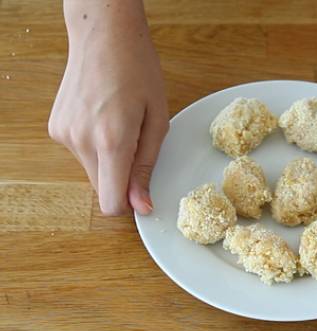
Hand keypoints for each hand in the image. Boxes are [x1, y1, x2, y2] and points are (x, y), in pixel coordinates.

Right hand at [49, 0, 168, 214]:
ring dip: (108, 161)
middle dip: (122, 178)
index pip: (111, 202)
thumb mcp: (157, 121)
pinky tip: (103, 117)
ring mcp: (64, 134)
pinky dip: (95, 146)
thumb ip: (146, 167)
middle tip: (136, 145)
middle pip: (102, 189)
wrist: (104, 35)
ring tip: (119, 124)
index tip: (142, 190)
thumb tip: (141, 206)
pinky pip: (81, 154)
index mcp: (112, 140)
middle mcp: (81, 141)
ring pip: (92, 171)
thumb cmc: (138, 70)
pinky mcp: (55, 128)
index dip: (129, 203)